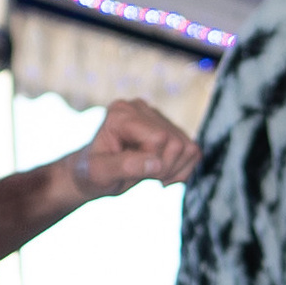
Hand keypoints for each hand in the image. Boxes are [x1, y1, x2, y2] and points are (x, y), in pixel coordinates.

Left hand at [67, 98, 200, 199]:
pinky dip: (182, 170)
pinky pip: (194, 152)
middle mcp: (141, 108)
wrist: (93, 173)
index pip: (159, 138)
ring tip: (149, 174)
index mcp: (121, 113)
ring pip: (190, 148)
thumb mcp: (99, 174)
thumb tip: (157, 164)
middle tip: (141, 176)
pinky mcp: (170, 129)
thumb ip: (125, 166)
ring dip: (173, 171)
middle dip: (163, 168)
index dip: (152, 163)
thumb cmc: (91, 174)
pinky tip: (161, 173)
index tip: (132, 173)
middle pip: (177, 143)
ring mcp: (157, 117)